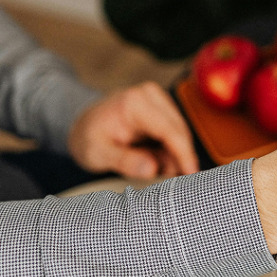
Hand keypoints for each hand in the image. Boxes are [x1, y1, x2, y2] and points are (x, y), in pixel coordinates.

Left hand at [67, 82, 199, 178]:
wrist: (83, 123)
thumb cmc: (88, 138)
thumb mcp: (97, 154)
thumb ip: (125, 161)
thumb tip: (153, 170)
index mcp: (134, 103)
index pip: (170, 130)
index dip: (184, 154)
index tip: (192, 174)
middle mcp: (150, 94)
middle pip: (180, 131)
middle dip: (178, 158)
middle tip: (167, 181)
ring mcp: (158, 98)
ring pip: (181, 132)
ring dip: (174, 155)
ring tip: (156, 172)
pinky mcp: (163, 105)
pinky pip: (176, 131)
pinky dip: (170, 149)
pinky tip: (157, 160)